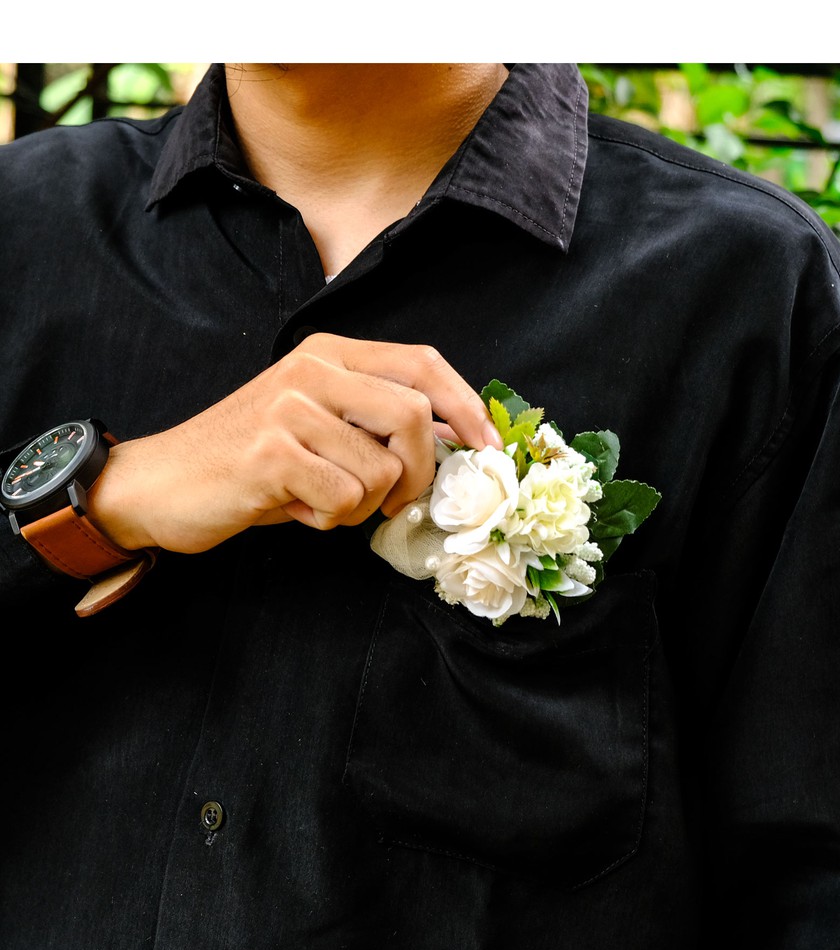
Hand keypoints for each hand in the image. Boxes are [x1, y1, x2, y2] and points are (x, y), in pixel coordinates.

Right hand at [87, 333, 502, 552]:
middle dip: (417, 474)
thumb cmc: (253, 462)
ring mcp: (290, 405)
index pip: (423, 363)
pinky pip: (344, 497)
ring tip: (318, 500)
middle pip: (414, 416)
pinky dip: (328, 519)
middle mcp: (312, 367)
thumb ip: (377, 420)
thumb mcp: (320, 425)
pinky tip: (295, 508)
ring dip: (360, 506)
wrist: (162, 483)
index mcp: (330, 352)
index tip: (489, 448)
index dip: (467, 407)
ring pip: (381, 469)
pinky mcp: (273, 450)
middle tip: (391, 503)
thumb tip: (455, 436)